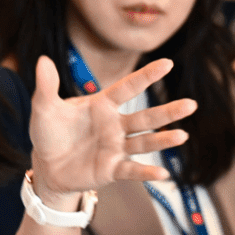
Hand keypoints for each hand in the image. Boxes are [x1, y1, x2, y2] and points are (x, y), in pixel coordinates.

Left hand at [27, 56, 196, 199]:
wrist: (46, 165)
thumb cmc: (49, 132)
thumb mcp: (44, 108)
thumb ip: (47, 86)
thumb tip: (43, 59)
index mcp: (102, 105)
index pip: (128, 88)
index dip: (147, 76)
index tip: (168, 62)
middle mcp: (115, 125)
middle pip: (146, 117)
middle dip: (168, 112)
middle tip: (191, 104)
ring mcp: (116, 147)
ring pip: (145, 142)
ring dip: (163, 140)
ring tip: (182, 136)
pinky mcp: (112, 169)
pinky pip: (132, 170)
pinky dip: (146, 173)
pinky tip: (163, 174)